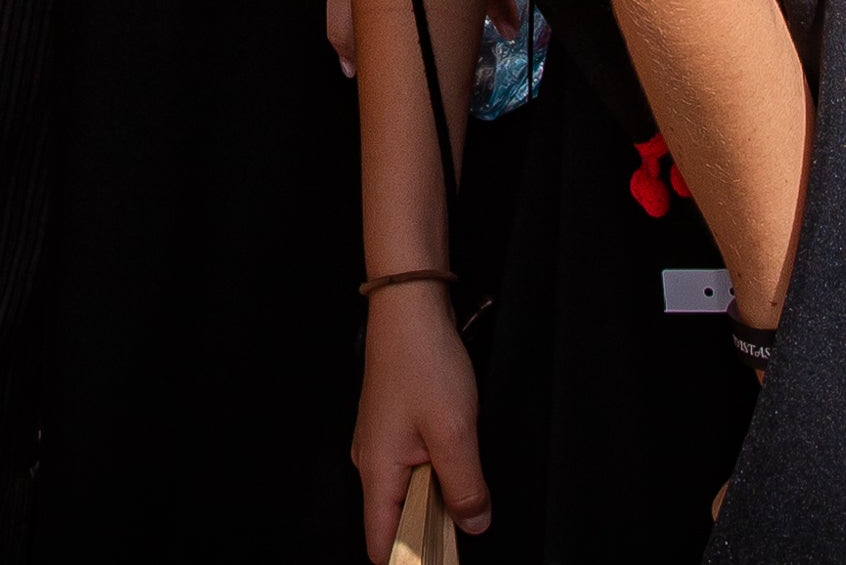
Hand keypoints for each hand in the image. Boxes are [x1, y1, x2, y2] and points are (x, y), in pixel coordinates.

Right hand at [352, 283, 490, 561]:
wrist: (409, 307)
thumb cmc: (424, 362)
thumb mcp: (455, 433)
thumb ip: (465, 487)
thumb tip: (473, 525)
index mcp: (377, 472)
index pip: (382, 544)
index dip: (413, 560)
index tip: (444, 558)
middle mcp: (371, 462)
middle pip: (398, 522)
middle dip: (433, 531)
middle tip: (469, 516)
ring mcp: (381, 443)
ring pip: (409, 493)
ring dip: (438, 497)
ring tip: (466, 479)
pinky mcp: (394, 427)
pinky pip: (413, 468)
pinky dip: (436, 472)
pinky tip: (458, 454)